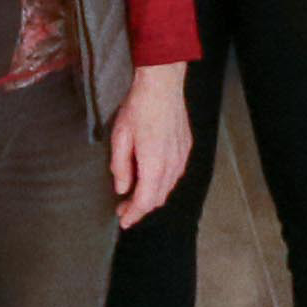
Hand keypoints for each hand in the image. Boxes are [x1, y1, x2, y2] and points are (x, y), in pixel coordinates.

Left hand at [109, 68, 193, 226]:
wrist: (162, 85)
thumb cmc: (138, 108)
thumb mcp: (120, 137)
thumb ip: (120, 167)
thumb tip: (122, 188)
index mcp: (154, 164)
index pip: (145, 201)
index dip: (134, 214)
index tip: (123, 221)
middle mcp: (172, 164)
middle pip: (158, 198)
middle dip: (141, 207)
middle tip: (124, 208)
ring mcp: (182, 156)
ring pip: (168, 187)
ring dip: (152, 195)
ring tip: (135, 195)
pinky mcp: (186, 148)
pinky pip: (175, 174)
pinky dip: (162, 183)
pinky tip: (151, 177)